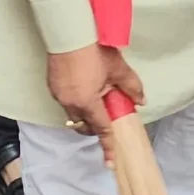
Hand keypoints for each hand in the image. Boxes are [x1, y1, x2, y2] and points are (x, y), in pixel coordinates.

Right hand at [46, 43, 145, 165]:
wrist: (69, 33)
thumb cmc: (93, 50)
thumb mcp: (118, 69)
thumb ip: (131, 87)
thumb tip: (141, 100)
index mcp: (87, 102)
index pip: (101, 129)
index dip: (108, 145)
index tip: (111, 162)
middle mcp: (70, 102)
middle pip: (85, 125)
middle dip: (96, 126)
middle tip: (107, 116)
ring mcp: (59, 94)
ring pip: (74, 114)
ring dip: (85, 112)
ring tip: (96, 96)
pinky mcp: (52, 85)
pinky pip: (65, 101)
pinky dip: (76, 100)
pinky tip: (83, 87)